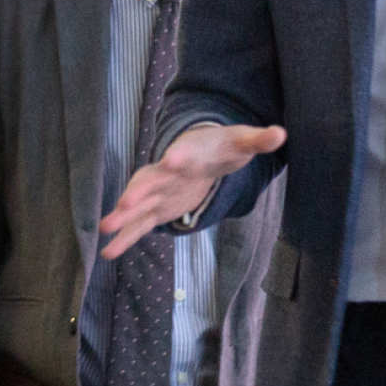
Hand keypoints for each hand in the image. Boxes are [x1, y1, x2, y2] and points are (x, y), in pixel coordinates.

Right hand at [100, 123, 284, 258]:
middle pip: (152, 181)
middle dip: (139, 191)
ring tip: (105, 230)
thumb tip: (280, 134)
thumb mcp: (241, 141)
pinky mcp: (157, 208)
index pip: (184, 153)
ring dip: (123, 217)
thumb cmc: (220, 146)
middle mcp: (167, 172)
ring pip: (139, 205)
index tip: (172, 160)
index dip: (179, 156)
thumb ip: (258, 140)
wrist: (202, 150)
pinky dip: (125, 237)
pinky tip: (108, 251)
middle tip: (125, 202)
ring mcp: (159, 191)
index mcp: (189, 153)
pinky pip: (139, 224)